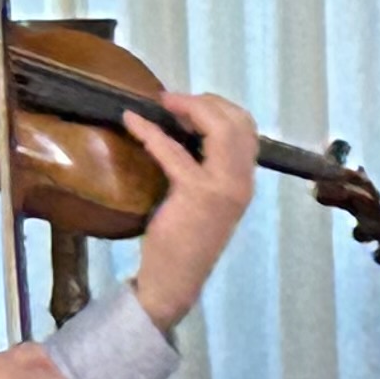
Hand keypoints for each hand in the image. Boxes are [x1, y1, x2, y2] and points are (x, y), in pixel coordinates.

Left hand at [124, 91, 260, 323]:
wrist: (177, 278)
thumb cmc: (185, 240)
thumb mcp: (207, 198)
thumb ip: (208, 168)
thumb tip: (186, 130)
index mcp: (245, 181)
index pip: (247, 129)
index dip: (219, 108)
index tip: (188, 104)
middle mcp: (241, 181)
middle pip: (237, 122)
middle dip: (205, 101)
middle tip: (172, 100)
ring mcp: (223, 187)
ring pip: (220, 129)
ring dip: (188, 108)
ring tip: (162, 103)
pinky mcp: (196, 193)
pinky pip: (174, 151)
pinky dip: (151, 131)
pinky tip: (132, 121)